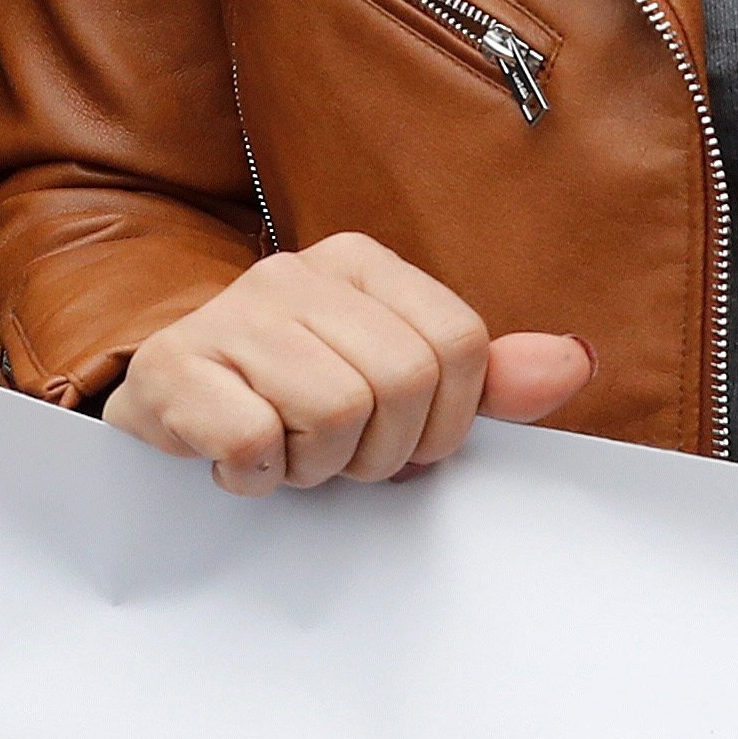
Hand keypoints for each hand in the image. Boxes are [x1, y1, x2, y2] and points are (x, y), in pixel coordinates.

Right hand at [100, 232, 593, 492]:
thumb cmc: (288, 397)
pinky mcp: (170, 367)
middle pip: (404, 382)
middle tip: (336, 455)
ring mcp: (229, 313)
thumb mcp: (395, 380)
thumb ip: (487, 377)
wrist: (162, 405)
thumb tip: (575, 362)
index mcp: (361, 263)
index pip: (461, 344)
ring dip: (315, 466)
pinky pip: (252, 440)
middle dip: (379, 451)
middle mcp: (296, 271)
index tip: (404, 442)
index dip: (447, 422)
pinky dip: (254, 475)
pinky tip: (238, 461)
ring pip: (335, 411)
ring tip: (287, 452)